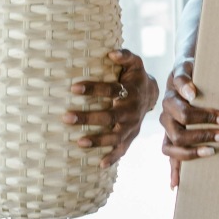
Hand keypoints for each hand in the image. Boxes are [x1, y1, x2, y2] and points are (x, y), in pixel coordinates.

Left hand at [61, 50, 159, 168]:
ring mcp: (131, 126)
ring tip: (79, 142)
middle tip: (66, 117)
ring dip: (97, 140)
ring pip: (114, 135)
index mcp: (129, 92)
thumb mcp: (135, 63)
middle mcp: (131, 111)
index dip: (93, 89)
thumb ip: (125, 56)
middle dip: (87, 117)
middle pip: (109, 116)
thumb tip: (111, 53)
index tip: (73, 88)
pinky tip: (99, 165)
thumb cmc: (135, 77)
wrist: (152, 95)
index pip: (110, 90)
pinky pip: (122, 150)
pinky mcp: (130, 137)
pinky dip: (112, 157)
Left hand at [158, 59, 218, 188]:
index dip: (178, 166)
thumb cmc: (192, 107)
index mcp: (169, 131)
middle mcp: (167, 116)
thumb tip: (177, 184)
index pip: (169, 152)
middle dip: (204, 138)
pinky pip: (180, 82)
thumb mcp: (190, 131)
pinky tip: (194, 94)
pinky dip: (186, 89)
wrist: (188, 69)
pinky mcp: (178, 76)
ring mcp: (171, 97)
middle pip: (180, 136)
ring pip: (183, 115)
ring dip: (204, 119)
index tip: (192, 174)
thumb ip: (184, 151)